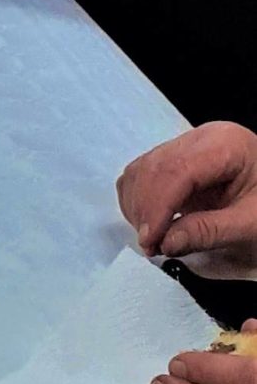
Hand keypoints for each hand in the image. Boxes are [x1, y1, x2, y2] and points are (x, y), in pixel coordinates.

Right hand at [118, 121, 256, 265]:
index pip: (178, 170)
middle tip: (151, 246)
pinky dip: (138, 200)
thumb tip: (166, 242)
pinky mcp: (175, 159)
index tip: (150, 240)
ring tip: (153, 239)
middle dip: (145, 209)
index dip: (158, 205)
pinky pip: (143, 173)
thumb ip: (210, 231)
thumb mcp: (252, 224)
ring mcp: (186, 146)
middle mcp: (201, 137)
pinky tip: (151, 223)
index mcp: (226, 144)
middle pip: (155, 167)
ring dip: (138, 206)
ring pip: (143, 169)